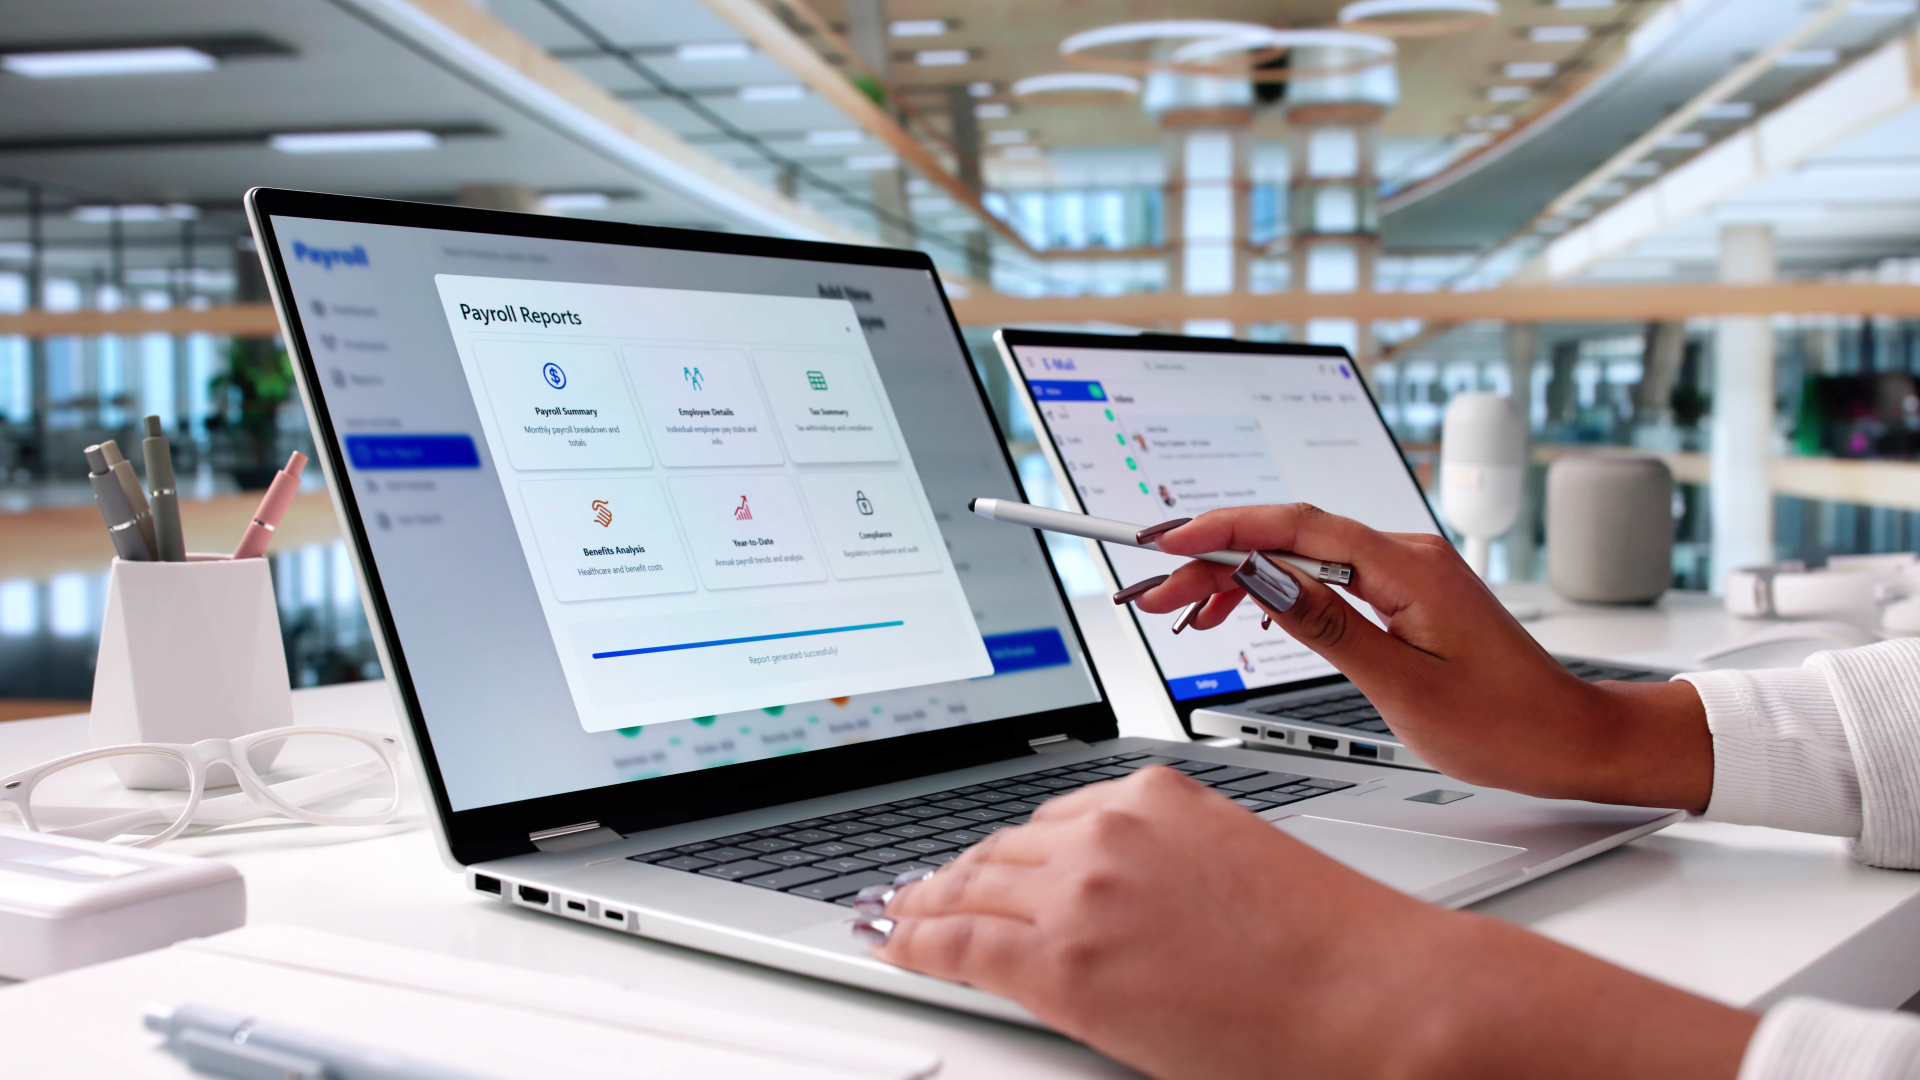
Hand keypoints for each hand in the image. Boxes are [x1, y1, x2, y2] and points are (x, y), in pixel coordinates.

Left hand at [865, 768, 1754, 1079]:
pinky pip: (961, 944)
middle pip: (1003, 850)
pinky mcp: (1064, 963)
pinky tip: (899, 946)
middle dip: (963, 875)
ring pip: (973, 889)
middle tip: (926, 891)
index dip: (1005, 848)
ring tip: (902, 917)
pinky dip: (917, 942)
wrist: (1375, 993)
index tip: (983, 858)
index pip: (1051, 819)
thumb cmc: (1333, 944)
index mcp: (1154, 797)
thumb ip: (1167, 861)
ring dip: (930, 903)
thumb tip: (1123, 895)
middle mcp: (1107, 830)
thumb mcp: (1238, 864)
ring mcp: (1080, 893)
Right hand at [1132, 504, 1711, 809]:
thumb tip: (1266, 581)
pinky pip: (1325, 576)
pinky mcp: (1403, 593)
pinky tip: (1242, 608)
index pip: (1297, 529)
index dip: (1225, 530)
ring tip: (1185, 609)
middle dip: (1214, 557)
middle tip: (1157, 592)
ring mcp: (1405, 572)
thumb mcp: (1403, 686)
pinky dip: (1276, 589)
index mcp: (1409, 568)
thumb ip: (1328, 627)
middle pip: (1290, 537)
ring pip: (1301, 555)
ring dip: (1238, 575)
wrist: (1571, 739)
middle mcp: (1407, 555)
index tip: (1172, 543)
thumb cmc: (1506, 724)